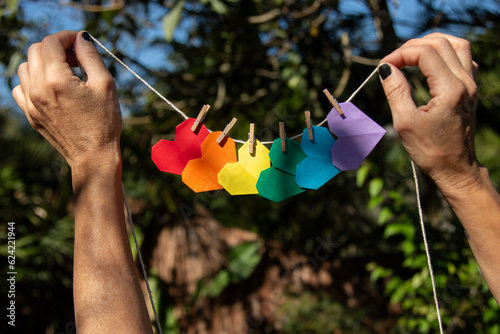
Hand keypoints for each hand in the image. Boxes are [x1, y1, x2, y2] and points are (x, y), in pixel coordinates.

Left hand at [12, 30, 121, 169]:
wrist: (93, 156)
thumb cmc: (104, 122)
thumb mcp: (105, 85)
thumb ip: (90, 56)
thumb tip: (81, 38)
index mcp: (57, 80)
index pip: (51, 43)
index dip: (66, 37)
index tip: (79, 42)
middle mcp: (38, 89)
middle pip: (35, 51)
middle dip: (55, 48)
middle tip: (75, 58)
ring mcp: (31, 103)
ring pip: (25, 67)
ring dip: (43, 62)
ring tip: (64, 73)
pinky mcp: (30, 114)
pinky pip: (20, 87)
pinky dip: (33, 80)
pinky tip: (51, 87)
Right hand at [379, 33, 479, 191]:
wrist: (455, 168)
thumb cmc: (430, 150)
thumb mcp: (405, 122)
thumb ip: (396, 90)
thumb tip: (385, 68)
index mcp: (450, 89)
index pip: (424, 53)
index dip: (400, 54)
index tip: (383, 67)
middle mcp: (465, 82)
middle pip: (441, 43)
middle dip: (412, 46)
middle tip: (393, 61)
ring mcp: (471, 84)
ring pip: (457, 45)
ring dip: (432, 43)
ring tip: (411, 54)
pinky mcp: (471, 89)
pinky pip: (464, 57)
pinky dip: (446, 52)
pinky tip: (430, 63)